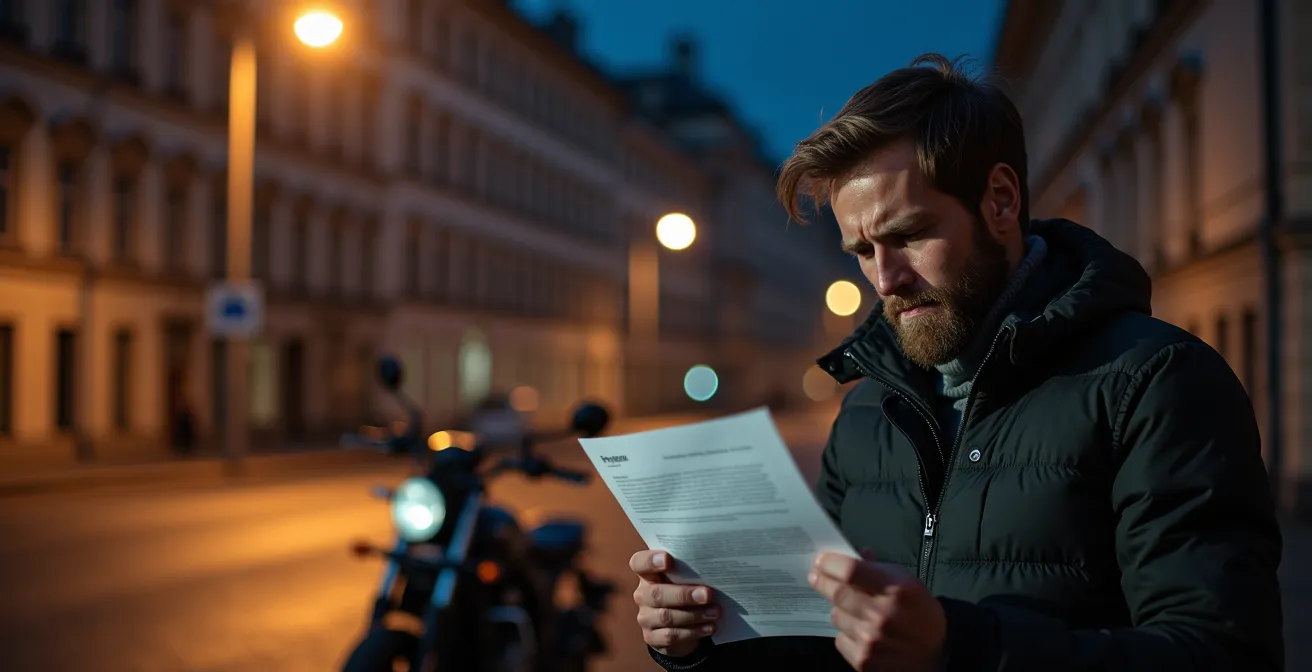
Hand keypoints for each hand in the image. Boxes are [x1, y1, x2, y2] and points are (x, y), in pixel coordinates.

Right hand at [629, 549, 718, 656]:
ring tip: (715, 612)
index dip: (650, 561)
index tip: (668, 559)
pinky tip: (709, 627)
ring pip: (666, 616)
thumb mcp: (683, 579)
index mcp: (647, 574)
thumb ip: (688, 571)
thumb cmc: (683, 592)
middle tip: (708, 594)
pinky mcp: (651, 637)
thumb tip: (711, 567)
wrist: (679, 626)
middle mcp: (642, 595)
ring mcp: (645, 617)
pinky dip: (693, 632)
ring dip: (694, 615)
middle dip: (684, 595)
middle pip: (656, 593)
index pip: (639, 563)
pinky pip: (671, 635)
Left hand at [808, 550, 945, 670]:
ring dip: (840, 610)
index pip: (850, 571)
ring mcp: (870, 640)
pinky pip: (840, 638)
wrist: (935, 656)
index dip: (830, 563)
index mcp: (896, 590)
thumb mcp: (909, 583)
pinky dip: (846, 632)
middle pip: (837, 593)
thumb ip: (880, 569)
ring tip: (852, 610)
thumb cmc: (921, 614)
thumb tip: (857, 555)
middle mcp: (881, 615)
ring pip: (836, 616)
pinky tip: (861, 631)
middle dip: (822, 581)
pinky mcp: (863, 659)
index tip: (821, 560)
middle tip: (815, 576)